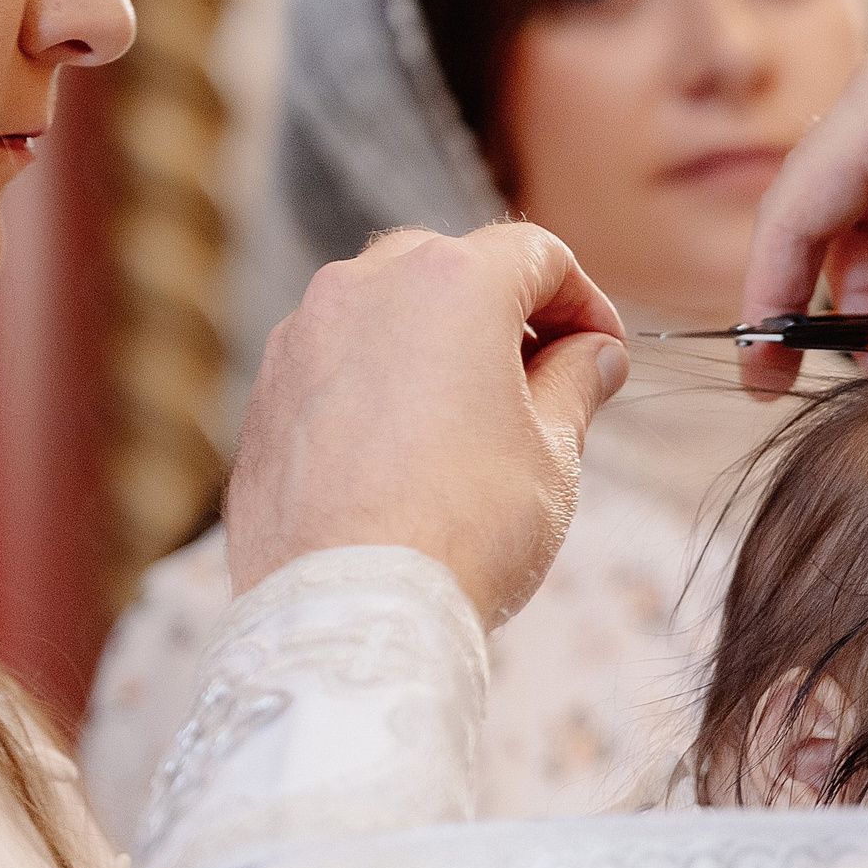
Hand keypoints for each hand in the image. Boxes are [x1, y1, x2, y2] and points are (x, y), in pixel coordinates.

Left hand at [226, 224, 629, 624]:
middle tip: (543, 379)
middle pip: (450, 265)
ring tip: (471, 419)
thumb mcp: (553, 454)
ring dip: (434, 345)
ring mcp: (301, 338)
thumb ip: (577, 384)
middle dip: (504, 312)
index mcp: (450, 284)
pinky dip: (376, 384)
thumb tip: (594, 356)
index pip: (536, 255)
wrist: (350, 612)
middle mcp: (364, 287)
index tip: (602, 353)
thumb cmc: (465, 530)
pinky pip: (334, 364)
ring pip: (383, 311)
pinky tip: (405, 451)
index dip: (584, 301)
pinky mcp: (265, 395)